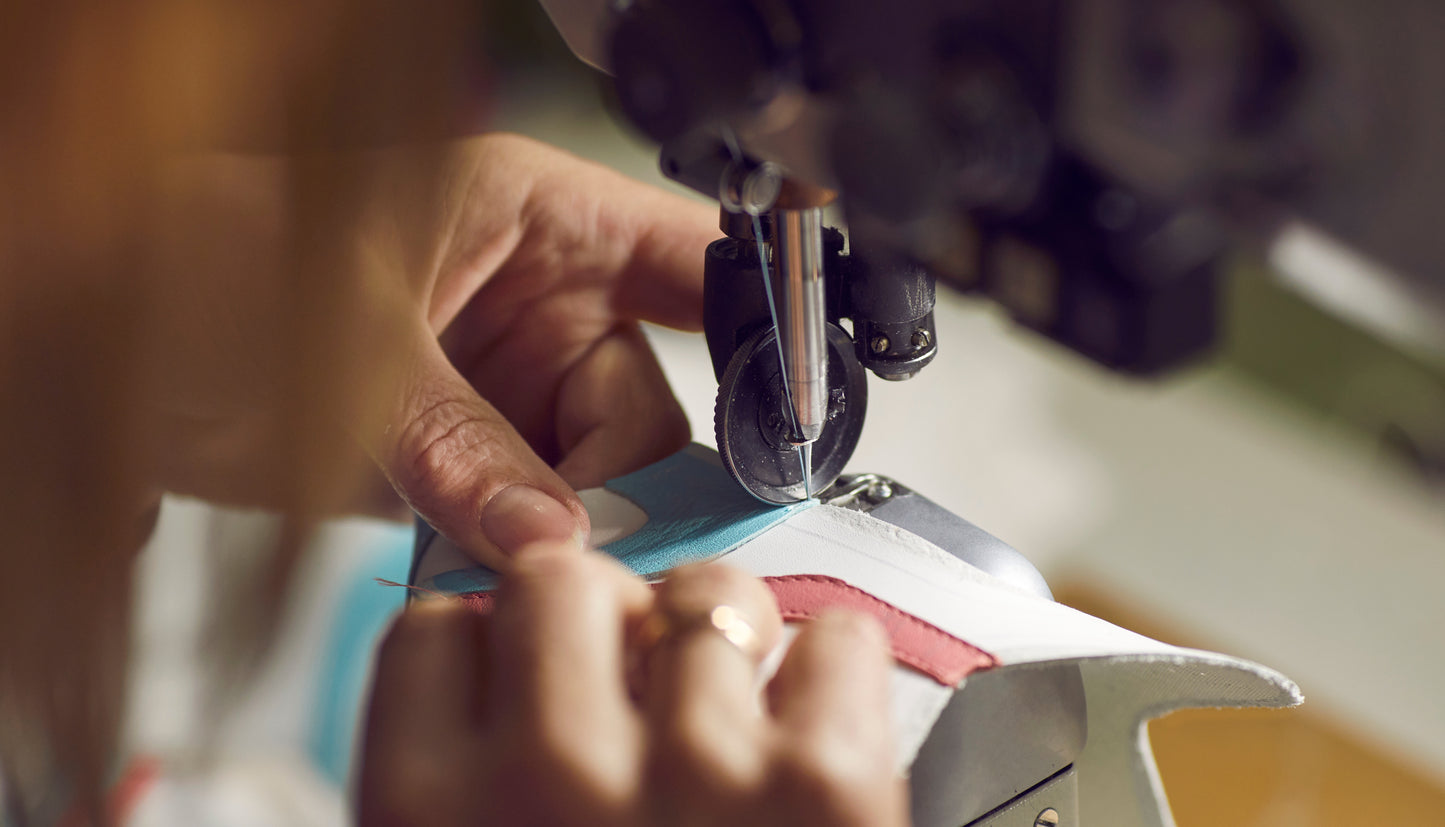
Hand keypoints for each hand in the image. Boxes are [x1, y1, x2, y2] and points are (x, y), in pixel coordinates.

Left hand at [144, 134, 716, 564]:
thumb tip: (552, 537)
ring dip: (574, 531)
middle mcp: (541, 305)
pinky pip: (534, 516)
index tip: (792, 399)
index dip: (759, 318)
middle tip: (592, 539)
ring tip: (514, 559)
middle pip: (650, 402)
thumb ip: (458, 442)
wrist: (113, 344)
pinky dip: (522, 556)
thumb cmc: (207, 265)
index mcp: (539, 221)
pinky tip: (489, 568)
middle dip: (632, 477)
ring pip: (600, 476)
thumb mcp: (350, 341)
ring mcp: (508, 388)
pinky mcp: (471, 459)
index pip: (692, 256)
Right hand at [358, 544, 906, 826]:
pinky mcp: (827, 789)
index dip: (492, 646)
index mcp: (426, 812)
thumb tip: (486, 653)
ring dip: (725, 641)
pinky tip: (811, 745)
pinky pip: (834, 637)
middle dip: (603, 612)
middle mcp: (547, 779)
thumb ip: (455, 769)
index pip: (433, 628)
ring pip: (703, 587)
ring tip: (736, 728)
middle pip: (560, 571)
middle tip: (638, 683)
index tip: (528, 680)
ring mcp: (694, 777)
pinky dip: (833, 678)